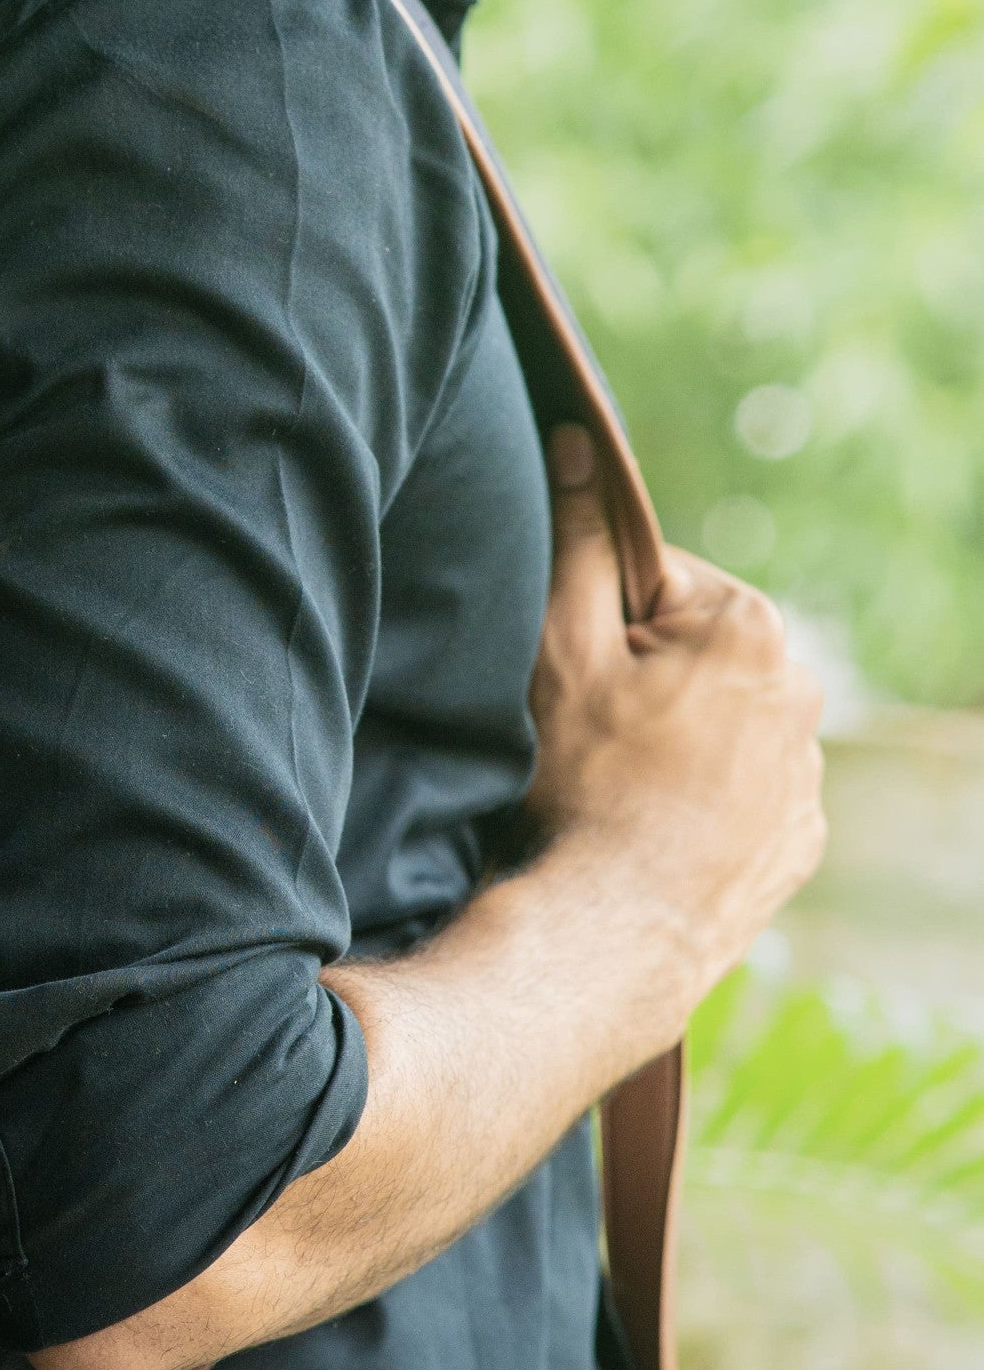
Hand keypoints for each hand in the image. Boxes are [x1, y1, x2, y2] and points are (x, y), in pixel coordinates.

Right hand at [526, 426, 825, 1008]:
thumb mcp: (561, 647)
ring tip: (615, 787)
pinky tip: (649, 826)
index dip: (600, 621)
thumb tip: (581, 441)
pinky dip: (698, 799)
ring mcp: (808, 772)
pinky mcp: (799, 839)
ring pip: (719, 722)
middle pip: (695, 651)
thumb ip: (579, 539)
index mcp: (750, 626)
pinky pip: (741, 791)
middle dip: (642, 678)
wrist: (617, 928)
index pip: (660, 581)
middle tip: (585, 732)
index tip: (574, 675)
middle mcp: (804, 690)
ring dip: (672, 738)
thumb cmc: (582, 780)